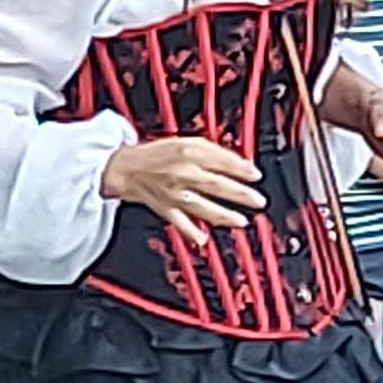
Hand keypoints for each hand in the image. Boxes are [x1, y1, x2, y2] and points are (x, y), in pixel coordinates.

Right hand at [100, 137, 264, 247]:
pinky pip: (179, 222)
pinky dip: (190, 232)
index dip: (241, 168)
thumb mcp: (185, 143)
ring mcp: (173, 193)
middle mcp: (181, 173)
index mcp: (188, 153)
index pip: (220, 161)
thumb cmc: (156, 155)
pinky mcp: (164, 208)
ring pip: (201, 206)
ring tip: (241, 221)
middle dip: (239, 194)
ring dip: (223, 215)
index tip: (256, 175)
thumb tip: (241, 162)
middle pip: (216, 184)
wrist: (124, 168)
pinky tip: (203, 240)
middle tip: (258, 201)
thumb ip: (213, 151)